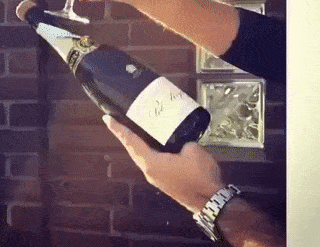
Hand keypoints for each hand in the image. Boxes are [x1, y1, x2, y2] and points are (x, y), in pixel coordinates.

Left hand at [102, 115, 224, 213]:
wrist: (211, 202)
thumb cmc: (200, 175)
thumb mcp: (192, 150)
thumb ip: (182, 141)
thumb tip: (178, 142)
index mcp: (152, 163)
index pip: (132, 142)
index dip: (119, 129)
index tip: (107, 118)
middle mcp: (149, 171)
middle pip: (133, 149)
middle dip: (124, 135)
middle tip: (115, 120)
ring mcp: (156, 177)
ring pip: (141, 156)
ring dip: (135, 143)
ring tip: (132, 129)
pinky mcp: (164, 180)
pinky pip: (151, 160)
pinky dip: (147, 149)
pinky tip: (153, 143)